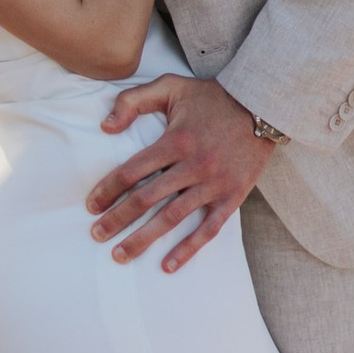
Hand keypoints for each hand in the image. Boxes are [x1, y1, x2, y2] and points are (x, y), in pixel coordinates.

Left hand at [88, 73, 275, 270]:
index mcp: (175, 140)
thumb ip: (133, 100)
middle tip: (97, 235)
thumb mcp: (171, 87)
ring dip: (143, 239)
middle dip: (117, 220)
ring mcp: (213, 184)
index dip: (108, 190)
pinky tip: (168, 266)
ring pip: (172, 218)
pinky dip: (188, 249)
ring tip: (120, 255)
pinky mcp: (232, 197)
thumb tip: (106, 126)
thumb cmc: (212, 98)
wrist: (262, 106)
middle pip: (146, 199)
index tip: (91, 205)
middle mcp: (192, 165)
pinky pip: (208, 229)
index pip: (132, 170)